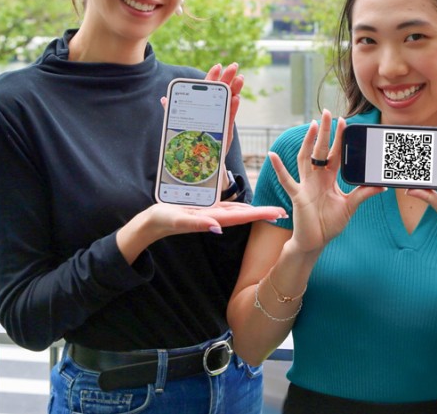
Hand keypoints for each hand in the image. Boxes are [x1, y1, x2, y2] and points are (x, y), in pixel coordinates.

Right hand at [140, 201, 287, 236]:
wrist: (151, 223)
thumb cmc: (162, 220)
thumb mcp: (177, 220)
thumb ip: (197, 224)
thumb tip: (218, 228)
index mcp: (213, 219)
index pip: (243, 216)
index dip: (261, 214)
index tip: (279, 214)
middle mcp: (216, 218)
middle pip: (245, 215)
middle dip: (264, 213)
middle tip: (285, 212)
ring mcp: (211, 215)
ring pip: (239, 212)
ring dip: (256, 211)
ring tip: (274, 210)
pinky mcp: (205, 211)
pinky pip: (227, 209)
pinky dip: (241, 208)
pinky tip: (249, 207)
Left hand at [161, 63, 243, 153]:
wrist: (200, 160)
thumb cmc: (191, 140)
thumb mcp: (180, 124)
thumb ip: (173, 112)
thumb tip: (164, 100)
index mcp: (204, 106)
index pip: (209, 88)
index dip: (213, 76)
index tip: (218, 66)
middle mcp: (215, 110)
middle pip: (222, 91)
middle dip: (228, 78)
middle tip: (234, 66)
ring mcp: (222, 119)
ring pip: (230, 101)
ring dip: (235, 89)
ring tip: (239, 78)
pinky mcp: (226, 130)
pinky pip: (230, 116)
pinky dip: (233, 107)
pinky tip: (236, 99)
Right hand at [268, 110, 383, 254]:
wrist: (315, 241)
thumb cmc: (329, 224)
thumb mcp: (350, 206)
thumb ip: (363, 194)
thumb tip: (381, 185)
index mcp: (328, 178)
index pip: (334, 154)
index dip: (338, 138)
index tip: (343, 121)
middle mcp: (316, 178)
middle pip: (320, 150)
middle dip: (324, 132)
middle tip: (327, 112)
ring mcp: (305, 185)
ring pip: (306, 158)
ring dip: (308, 142)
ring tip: (312, 125)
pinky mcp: (298, 195)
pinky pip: (287, 180)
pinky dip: (279, 168)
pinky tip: (272, 155)